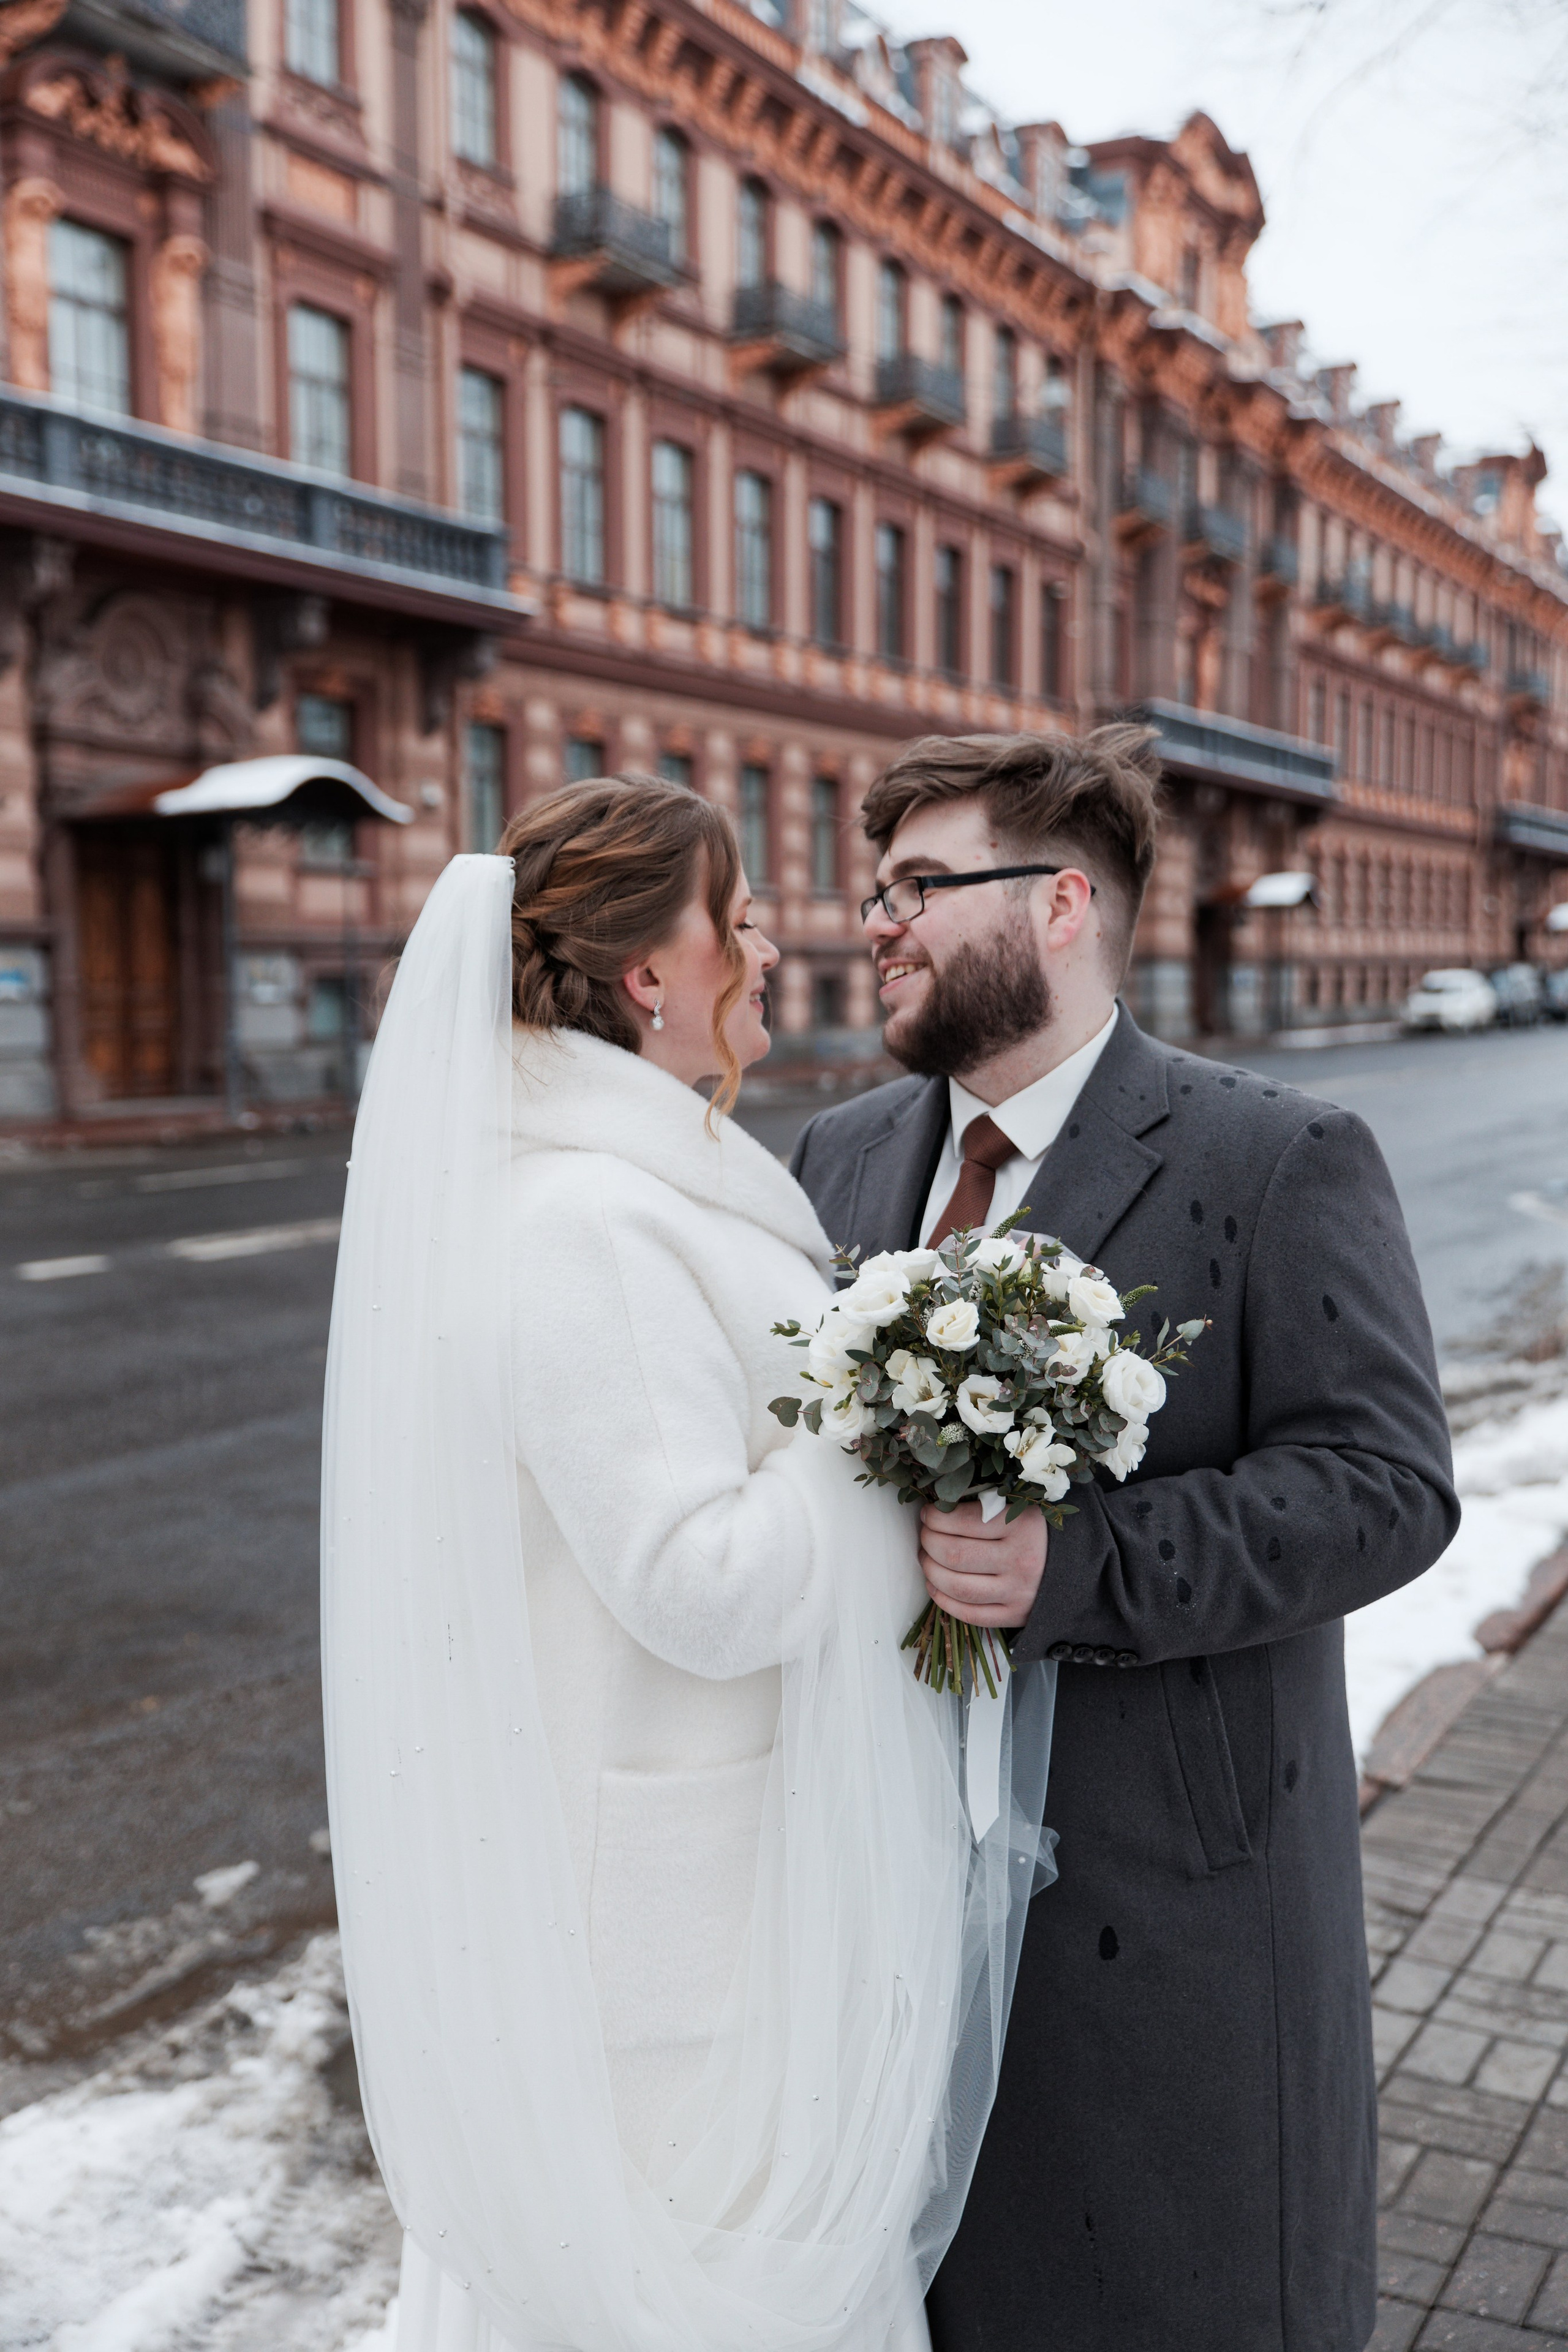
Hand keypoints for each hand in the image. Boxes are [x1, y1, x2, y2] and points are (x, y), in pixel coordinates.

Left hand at [918, 1500, 1047, 1629]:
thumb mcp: (1023, 1508)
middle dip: (929, 1542)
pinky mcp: (1014, 1616)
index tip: (929, 1513)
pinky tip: (935, 1585)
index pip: (963, 1521)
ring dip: (930, 1570)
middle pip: (954, 1554)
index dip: (936, 1517)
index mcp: (1023, 1525)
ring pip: (957, 1586)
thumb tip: (939, 1508)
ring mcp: (1017, 1592)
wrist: (1079, 1567)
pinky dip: (943, 1600)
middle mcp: (1020, 1560)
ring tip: (926, 1557)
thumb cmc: (1042, 1532)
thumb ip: (987, 1506)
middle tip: (925, 1534)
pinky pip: (969, 1614)